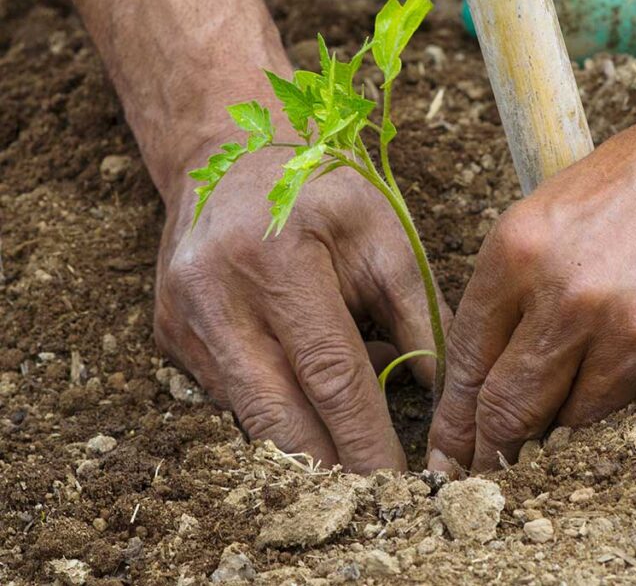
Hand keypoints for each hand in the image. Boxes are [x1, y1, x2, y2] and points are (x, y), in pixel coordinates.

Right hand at [155, 110, 450, 472]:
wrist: (229, 154)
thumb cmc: (322, 188)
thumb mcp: (383, 232)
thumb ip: (417, 313)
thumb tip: (444, 392)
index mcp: (276, 258)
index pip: (329, 373)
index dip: (365, 436)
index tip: (400, 482)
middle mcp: (215, 293)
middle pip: (276, 412)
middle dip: (329, 467)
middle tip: (375, 500)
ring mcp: (183, 319)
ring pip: (249, 415)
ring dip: (302, 448)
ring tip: (351, 462)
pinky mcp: (171, 337)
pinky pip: (230, 397)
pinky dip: (276, 414)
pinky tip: (310, 407)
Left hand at [428, 77, 635, 471]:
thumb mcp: (556, 212)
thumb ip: (518, 295)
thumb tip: (487, 387)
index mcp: (521, 254)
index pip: (468, 364)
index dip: (455, 424)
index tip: (451, 461)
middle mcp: (573, 297)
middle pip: (511, 410)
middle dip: (497, 450)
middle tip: (497, 474)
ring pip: (585, 419)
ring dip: (592, 406)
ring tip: (621, 353)